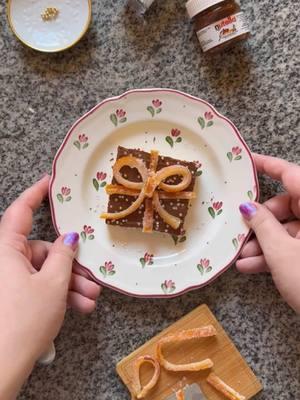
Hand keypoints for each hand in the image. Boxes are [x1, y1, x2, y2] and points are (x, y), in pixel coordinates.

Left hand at [0, 176, 100, 398]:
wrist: (2, 365)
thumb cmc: (24, 319)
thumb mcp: (52, 283)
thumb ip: (64, 256)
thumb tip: (69, 239)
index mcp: (7, 249)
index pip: (20, 211)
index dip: (36, 193)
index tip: (52, 182)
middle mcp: (6, 260)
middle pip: (42, 249)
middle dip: (70, 264)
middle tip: (91, 276)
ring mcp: (10, 279)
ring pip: (45, 271)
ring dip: (69, 284)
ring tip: (89, 300)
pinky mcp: (15, 296)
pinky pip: (40, 286)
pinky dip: (59, 295)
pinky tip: (78, 307)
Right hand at [237, 154, 299, 312]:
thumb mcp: (283, 252)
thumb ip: (262, 225)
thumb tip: (247, 207)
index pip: (291, 174)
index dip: (267, 165)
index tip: (246, 162)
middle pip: (287, 205)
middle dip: (260, 221)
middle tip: (239, 231)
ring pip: (289, 228)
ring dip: (264, 242)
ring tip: (241, 256)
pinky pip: (295, 245)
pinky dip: (276, 254)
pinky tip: (253, 266)